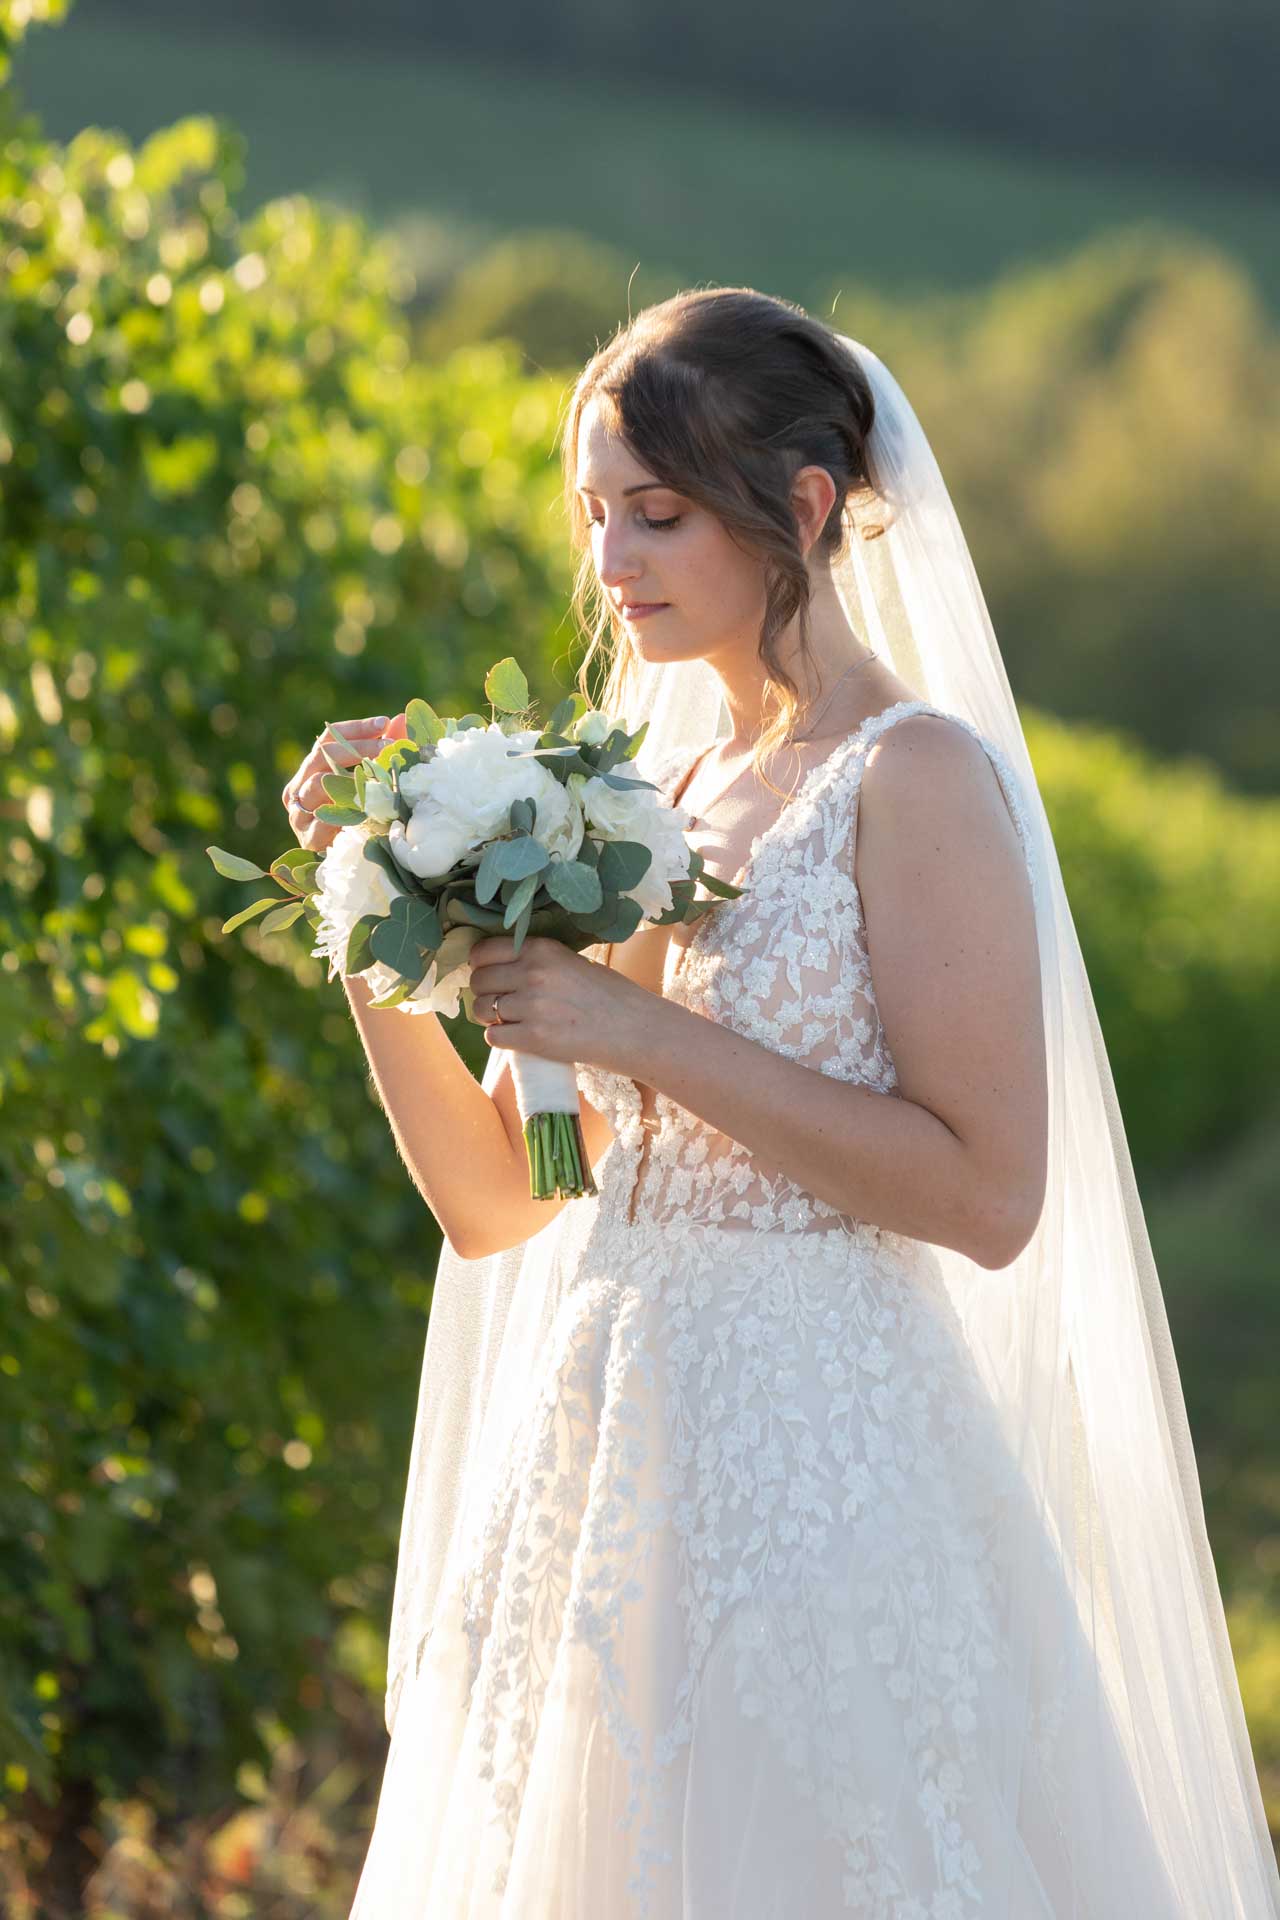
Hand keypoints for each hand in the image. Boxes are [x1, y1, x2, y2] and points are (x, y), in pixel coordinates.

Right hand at [281, 712, 405, 853]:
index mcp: (311, 770)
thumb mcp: (374, 779)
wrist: (351, 861)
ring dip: (350, 778)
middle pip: (322, 756)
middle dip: (357, 748)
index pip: (328, 739)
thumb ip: (383, 750)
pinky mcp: (308, 838)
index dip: (356, 729)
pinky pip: (321, 823)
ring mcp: (299, 813)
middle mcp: (299, 787)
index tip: (384, 723)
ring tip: (380, 775)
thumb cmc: (363, 814)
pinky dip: (343, 815)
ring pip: (317, 785)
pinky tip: (365, 811)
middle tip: (388, 747)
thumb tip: (400, 719)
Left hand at [468, 934, 658, 1075]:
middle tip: (502, 1002)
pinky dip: (501, 1039)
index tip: (489, 974)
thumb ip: (535, 961)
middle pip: (478, 981)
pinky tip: (519, 1037)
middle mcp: (532, 973)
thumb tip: (495, 968)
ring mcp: (531, 1006)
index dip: (480, 965)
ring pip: (481, 1010)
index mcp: (541, 949)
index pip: (483, 951)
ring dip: (491, 1018)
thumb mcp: (570, 962)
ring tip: (513, 1021)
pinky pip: (492, 1037)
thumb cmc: (607, 995)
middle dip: (484, 993)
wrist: (633, 1029)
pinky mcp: (533, 1037)